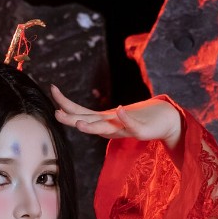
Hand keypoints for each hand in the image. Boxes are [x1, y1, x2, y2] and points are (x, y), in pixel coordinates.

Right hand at [51, 86, 182, 149]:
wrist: (165, 123)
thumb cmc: (139, 117)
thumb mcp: (114, 115)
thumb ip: (98, 115)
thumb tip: (80, 108)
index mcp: (102, 121)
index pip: (79, 111)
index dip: (65, 102)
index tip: (52, 88)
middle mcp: (110, 127)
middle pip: (88, 122)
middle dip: (71, 120)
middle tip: (56, 114)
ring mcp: (124, 129)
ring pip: (105, 129)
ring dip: (92, 127)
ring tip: (80, 123)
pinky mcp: (140, 131)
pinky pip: (131, 124)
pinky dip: (124, 118)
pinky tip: (119, 109)